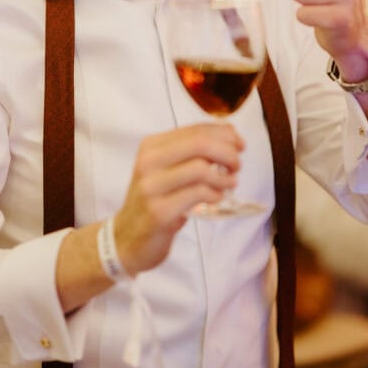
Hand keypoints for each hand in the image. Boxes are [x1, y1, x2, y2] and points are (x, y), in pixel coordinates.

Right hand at [113, 123, 243, 274]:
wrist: (127, 238)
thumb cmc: (155, 201)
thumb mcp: (167, 169)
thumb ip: (192, 152)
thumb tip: (230, 133)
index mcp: (151, 146)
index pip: (196, 130)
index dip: (224, 134)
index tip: (240, 145)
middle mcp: (148, 161)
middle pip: (200, 144)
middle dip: (227, 152)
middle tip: (237, 165)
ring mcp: (152, 187)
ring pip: (201, 168)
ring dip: (224, 176)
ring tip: (230, 183)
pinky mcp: (159, 211)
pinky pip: (198, 194)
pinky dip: (216, 194)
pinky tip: (217, 198)